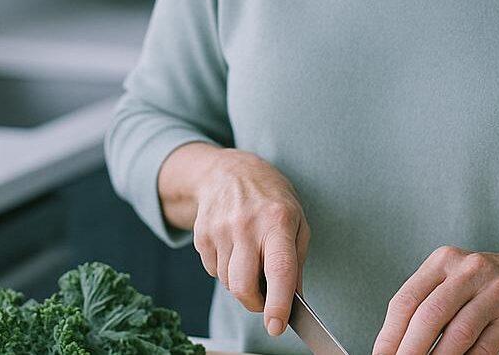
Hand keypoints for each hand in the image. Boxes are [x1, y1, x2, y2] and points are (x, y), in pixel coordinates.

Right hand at [166, 145, 310, 337]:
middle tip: (266, 300)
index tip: (277, 327)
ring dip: (242, 284)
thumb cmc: (271, 199)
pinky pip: (214, 271)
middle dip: (255, 304)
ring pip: (228, 283)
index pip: (279, 270)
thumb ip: (296, 262)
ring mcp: (220, 230)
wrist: (229, 171)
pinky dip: (226, 270)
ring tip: (251, 258)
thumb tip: (295, 301)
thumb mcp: (297, 221)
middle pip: (244, 286)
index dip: (278, 303)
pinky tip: (234, 248)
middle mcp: (246, 225)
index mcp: (278, 221)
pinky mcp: (202, 236)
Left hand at [372, 245, 498, 354]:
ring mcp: (494, 290)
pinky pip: (485, 347)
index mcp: (443, 260)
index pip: (407, 299)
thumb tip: (396, 343)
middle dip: (409, 350)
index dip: (390, 333)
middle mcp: (468, 270)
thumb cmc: (485, 282)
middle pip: (429, 315)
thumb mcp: (453, 278)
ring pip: (458, 333)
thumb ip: (426, 303)